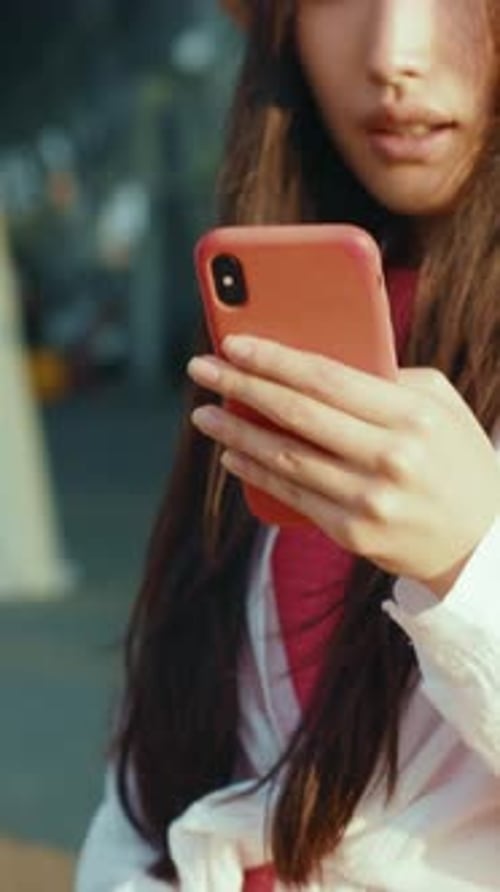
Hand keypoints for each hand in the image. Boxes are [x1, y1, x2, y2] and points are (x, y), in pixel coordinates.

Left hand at [187, 336, 499, 596]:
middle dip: (240, 386)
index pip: (327, 377)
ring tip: (204, 413)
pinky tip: (231, 455)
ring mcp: (369, 500)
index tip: (234, 343)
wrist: (482, 541)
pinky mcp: (353, 532)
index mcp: (412, 415)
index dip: (273, 359)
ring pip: (284, 457)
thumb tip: (314, 365)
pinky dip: (255, 473)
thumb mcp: (439, 405)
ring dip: (236, 432)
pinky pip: (292, 495)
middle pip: (296, 413)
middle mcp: (389, 457)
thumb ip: (385, 379)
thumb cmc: (456, 459)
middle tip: (201, 369)